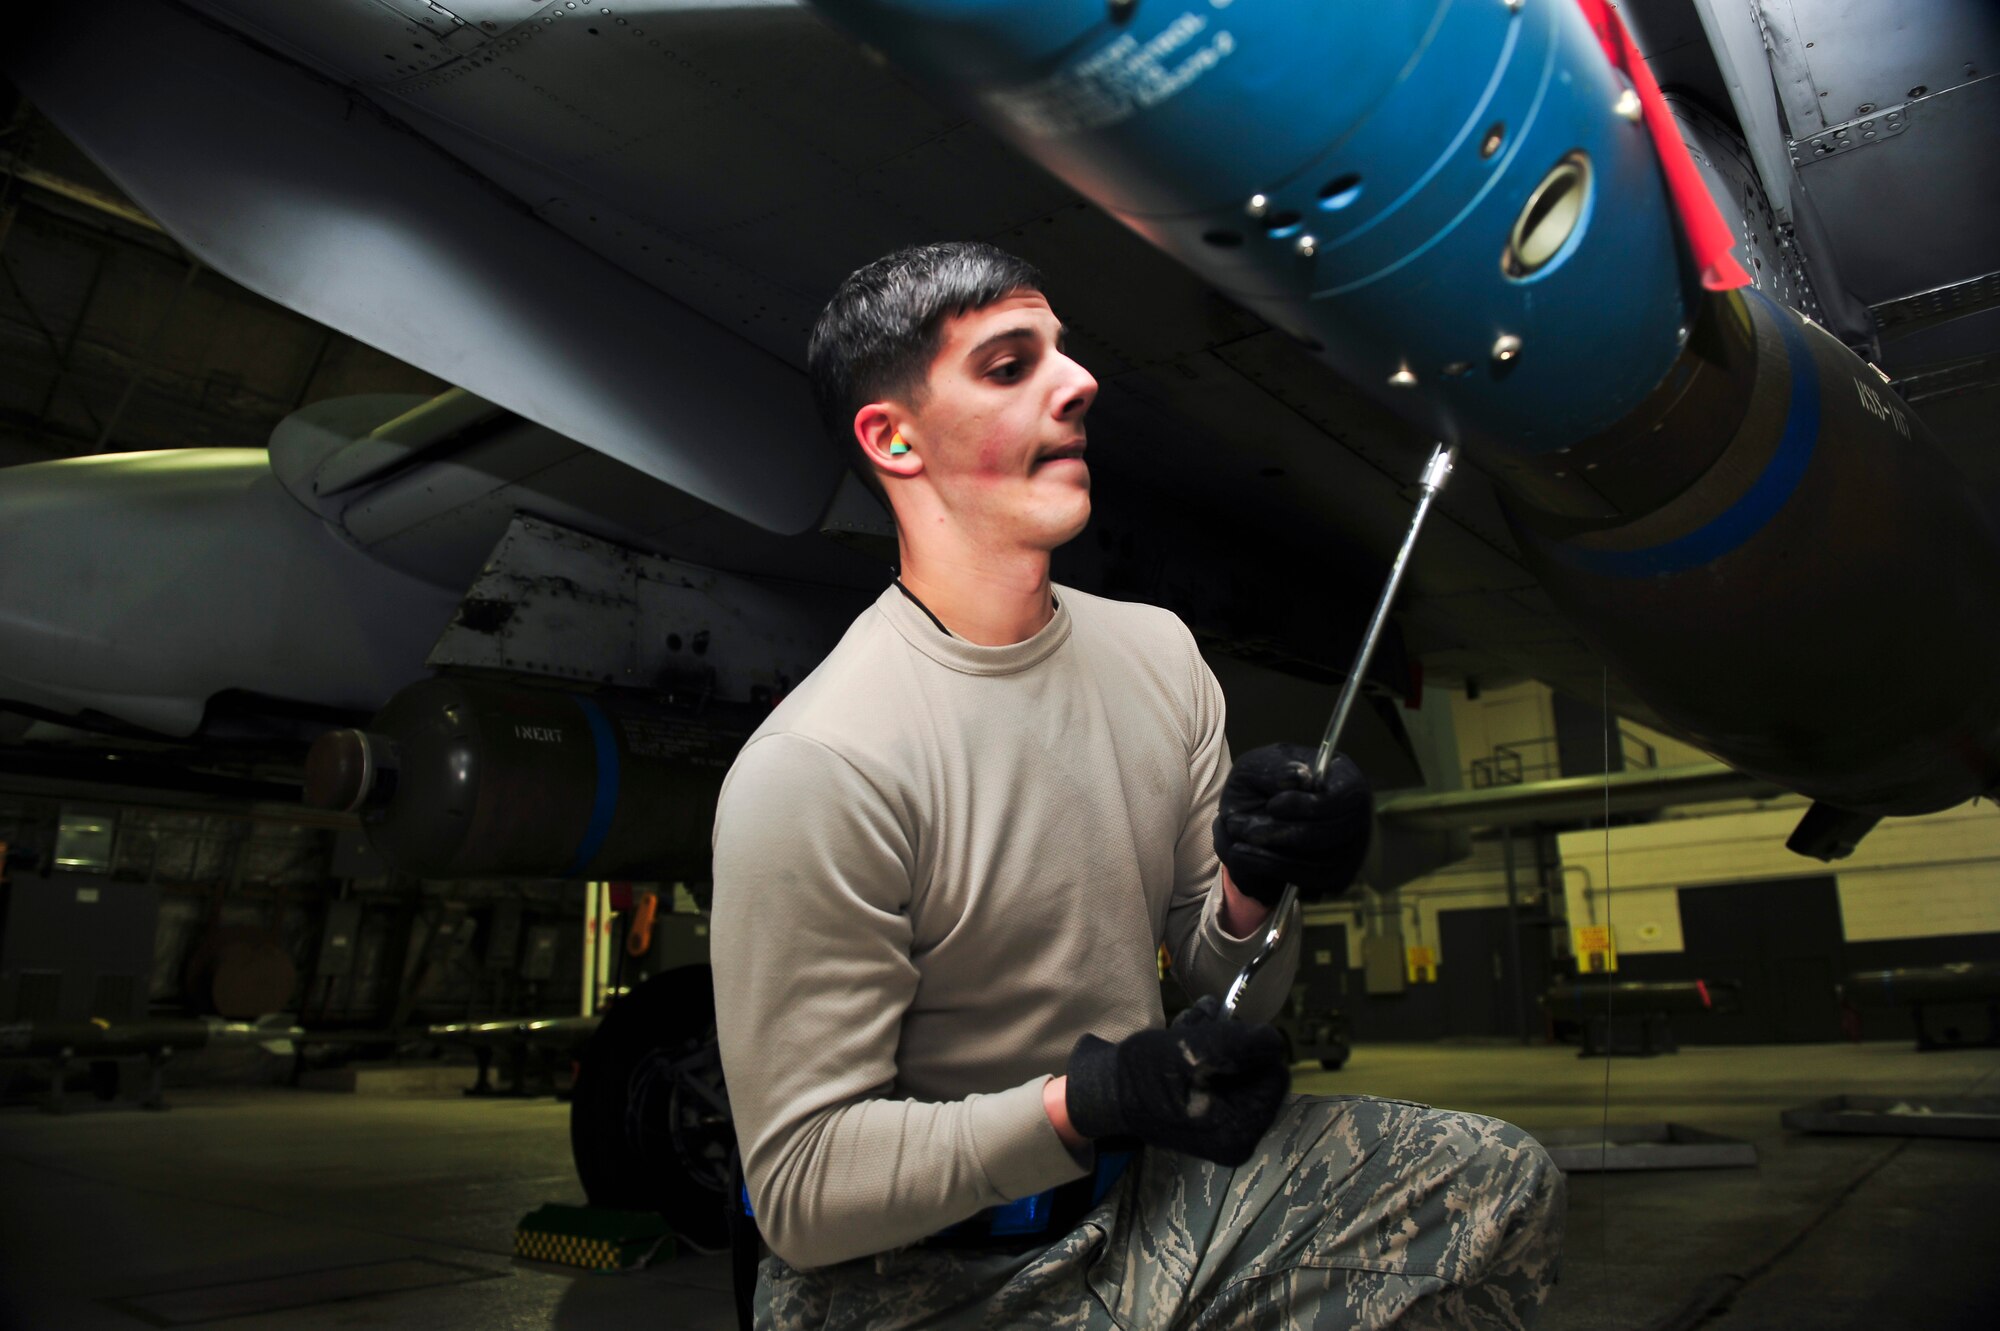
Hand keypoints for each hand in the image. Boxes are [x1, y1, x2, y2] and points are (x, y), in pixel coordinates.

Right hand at [1063, 997, 1289, 1165]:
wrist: (1104, 1092)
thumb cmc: (1142, 1075)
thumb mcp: (1193, 1052)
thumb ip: (1241, 1045)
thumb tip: (1276, 1041)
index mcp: (1239, 1132)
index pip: (1275, 1078)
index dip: (1252, 1048)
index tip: (1219, 1036)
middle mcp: (1237, 1137)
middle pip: (1257, 1073)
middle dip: (1229, 1042)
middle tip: (1196, 1028)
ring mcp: (1223, 1127)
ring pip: (1238, 1068)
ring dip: (1214, 1040)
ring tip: (1183, 1030)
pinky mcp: (1209, 1114)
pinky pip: (1222, 1076)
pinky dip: (1206, 1052)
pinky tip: (1182, 1038)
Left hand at [1212, 742, 1371, 904]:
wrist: (1255, 814)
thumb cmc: (1263, 784)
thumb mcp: (1259, 766)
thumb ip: (1277, 768)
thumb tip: (1299, 778)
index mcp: (1347, 782)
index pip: (1341, 799)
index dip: (1306, 806)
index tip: (1273, 805)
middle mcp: (1357, 820)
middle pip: (1328, 836)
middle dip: (1284, 835)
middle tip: (1247, 831)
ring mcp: (1351, 854)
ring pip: (1319, 867)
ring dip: (1274, 859)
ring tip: (1239, 848)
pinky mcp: (1335, 879)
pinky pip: (1310, 886)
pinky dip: (1277, 875)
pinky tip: (1250, 861)